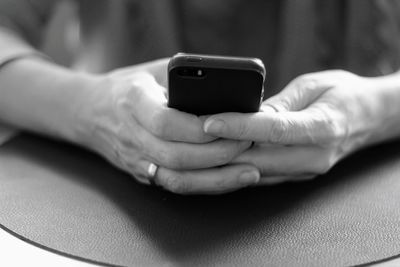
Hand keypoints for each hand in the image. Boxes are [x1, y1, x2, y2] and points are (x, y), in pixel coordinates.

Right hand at [76, 59, 259, 193]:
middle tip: (248, 143)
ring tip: (250, 171)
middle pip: (176, 156)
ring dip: (217, 178)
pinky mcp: (142, 173)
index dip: (200, 129)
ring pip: (177, 179)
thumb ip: (185, 76)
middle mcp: (132, 135)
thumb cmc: (130, 85)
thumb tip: (229, 87)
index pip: (166, 123)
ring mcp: (135, 158)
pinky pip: (176, 186)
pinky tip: (229, 180)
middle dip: (218, 154)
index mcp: (133, 102)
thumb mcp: (154, 70)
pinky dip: (205, 185)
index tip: (231, 124)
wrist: (90, 111)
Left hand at [203, 70, 382, 183]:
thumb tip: (247, 113)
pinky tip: (217, 157)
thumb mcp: (313, 86)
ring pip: (255, 173)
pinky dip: (237, 168)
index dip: (239, 126)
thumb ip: (280, 103)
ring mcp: (306, 170)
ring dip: (224, 164)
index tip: (209, 121)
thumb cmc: (342, 95)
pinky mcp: (297, 175)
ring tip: (196, 149)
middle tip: (190, 138)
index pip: (274, 130)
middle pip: (258, 160)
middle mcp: (314, 157)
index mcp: (323, 128)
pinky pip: (261, 176)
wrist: (368, 118)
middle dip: (221, 151)